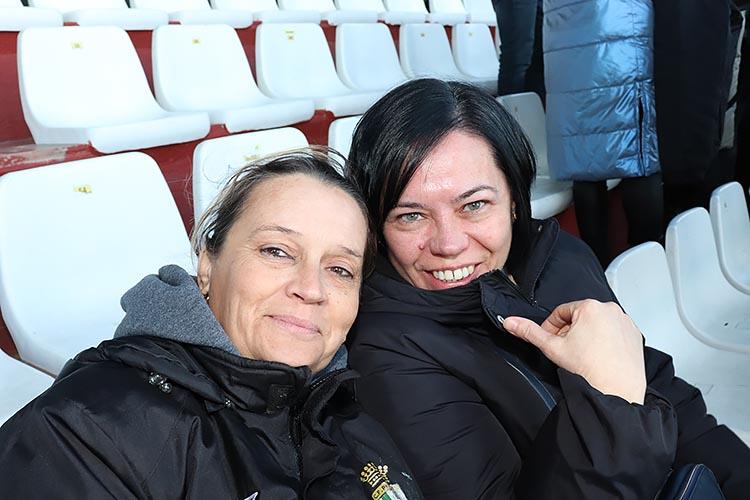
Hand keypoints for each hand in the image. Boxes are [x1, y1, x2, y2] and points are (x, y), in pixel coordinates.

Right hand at [502, 300, 646, 403]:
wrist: (616, 391)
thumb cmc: (589, 370)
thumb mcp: (552, 348)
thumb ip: (529, 332)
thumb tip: (511, 322)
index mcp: (590, 307)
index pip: (562, 311)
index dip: (552, 327)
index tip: (551, 340)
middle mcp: (610, 310)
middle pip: (580, 317)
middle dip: (569, 332)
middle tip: (566, 350)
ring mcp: (625, 322)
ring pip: (596, 324)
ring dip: (586, 336)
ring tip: (583, 355)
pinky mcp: (634, 335)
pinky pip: (613, 332)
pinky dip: (604, 341)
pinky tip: (598, 356)